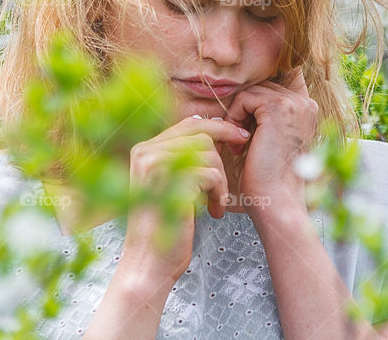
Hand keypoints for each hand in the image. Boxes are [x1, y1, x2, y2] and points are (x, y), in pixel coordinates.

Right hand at [119, 115, 251, 285]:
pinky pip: (211, 174)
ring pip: (209, 152)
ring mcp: (157, 166)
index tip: (238, 136)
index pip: (187, 124)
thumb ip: (180, 155)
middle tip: (244, 144)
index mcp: (144, 150)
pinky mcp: (172, 183)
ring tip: (217, 202)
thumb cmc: (164, 224)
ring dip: (221, 178)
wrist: (150, 261)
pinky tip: (215, 211)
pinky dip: (220, 192)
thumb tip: (207, 125)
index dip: (217, 127)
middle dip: (225, 140)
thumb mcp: (170, 181)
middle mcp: (146, 152)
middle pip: (200, 132)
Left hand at [223, 66, 318, 212]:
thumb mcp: (269, 140)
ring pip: (250, 93)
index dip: (249, 112)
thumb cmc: (271, 178)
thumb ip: (262, 117)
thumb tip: (239, 97)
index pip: (268, 93)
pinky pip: (244, 98)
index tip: (243, 138)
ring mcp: (294, 103)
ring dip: (236, 117)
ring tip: (236, 145)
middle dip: (242, 112)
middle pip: (259, 89)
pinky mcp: (278, 107)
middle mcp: (304, 102)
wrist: (278, 200)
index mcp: (306, 110)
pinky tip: (238, 144)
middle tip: (236, 143)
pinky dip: (233, 118)